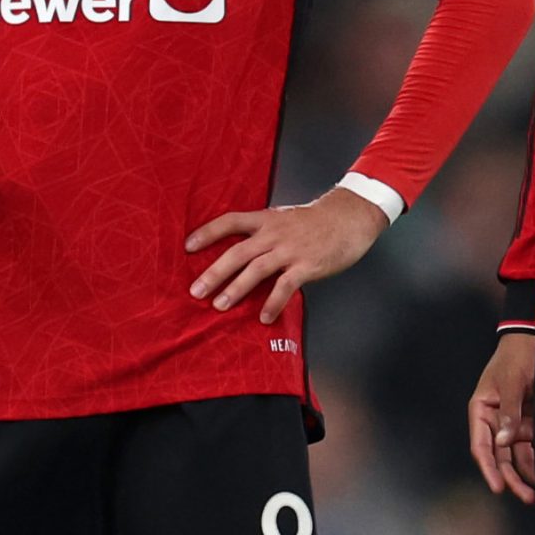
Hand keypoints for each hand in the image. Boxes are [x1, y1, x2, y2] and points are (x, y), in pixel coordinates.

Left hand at [183, 186, 389, 323]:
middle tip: (195, 290)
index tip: (187, 246)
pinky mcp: (307, 266)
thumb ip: (263, 233)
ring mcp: (290, 250)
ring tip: (220, 306)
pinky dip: (272, 303)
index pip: (229, 221)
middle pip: (236, 252)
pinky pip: (285, 287)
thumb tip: (241, 252)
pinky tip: (264, 317)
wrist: (348, 218)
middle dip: (214, 273)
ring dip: (236, 289)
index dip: (207, 233)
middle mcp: (273, 233)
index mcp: (265, 220)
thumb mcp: (283, 219)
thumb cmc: (315, 221)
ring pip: (256, 270)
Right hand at [469, 333, 534, 502]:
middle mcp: (494, 421)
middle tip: (528, 497)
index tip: (498, 487)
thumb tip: (504, 442)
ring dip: (525, 472)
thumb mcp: (511, 382)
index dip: (488, 467)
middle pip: (499, 456)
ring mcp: (512, 422)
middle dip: (510, 477)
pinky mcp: (529, 422)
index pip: (481, 445)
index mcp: (482, 410)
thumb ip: (510, 412)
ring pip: (515, 455)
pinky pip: (530, 446)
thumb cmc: (517, 357)